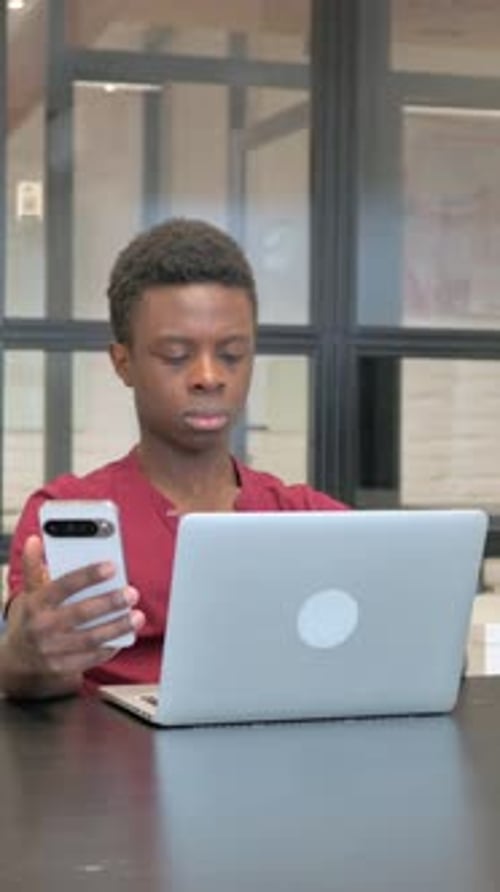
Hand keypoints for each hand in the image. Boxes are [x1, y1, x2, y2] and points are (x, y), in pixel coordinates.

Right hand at [2, 535, 144, 693]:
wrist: (17, 660)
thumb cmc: (31, 618)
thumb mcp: (29, 593)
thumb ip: (34, 566)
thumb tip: (34, 541)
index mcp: (36, 604)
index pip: (64, 586)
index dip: (88, 576)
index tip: (111, 566)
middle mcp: (42, 627)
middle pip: (80, 613)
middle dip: (109, 603)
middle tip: (132, 593)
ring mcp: (52, 650)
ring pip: (90, 638)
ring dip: (116, 627)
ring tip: (137, 616)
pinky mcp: (62, 667)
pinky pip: (91, 658)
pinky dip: (110, 648)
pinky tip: (125, 636)